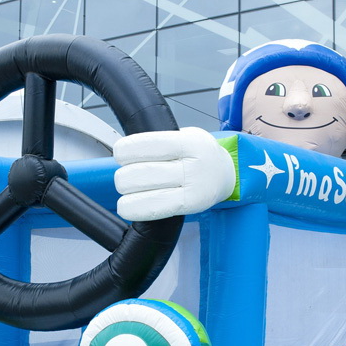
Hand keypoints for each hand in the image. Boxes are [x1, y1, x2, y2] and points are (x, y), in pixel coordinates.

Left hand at [113, 127, 235, 220]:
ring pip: (146, 193)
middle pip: (143, 172)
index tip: (120, 153)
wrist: (225, 173)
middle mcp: (193, 165)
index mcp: (189, 143)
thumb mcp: (186, 136)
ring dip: (127, 193)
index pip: (151, 145)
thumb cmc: (197, 154)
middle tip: (124, 175)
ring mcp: (193, 188)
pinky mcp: (190, 206)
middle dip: (124, 175)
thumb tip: (127, 152)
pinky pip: (156, 210)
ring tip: (127, 190)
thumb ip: (160, 141)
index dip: (128, 150)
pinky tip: (127, 207)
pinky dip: (136, 209)